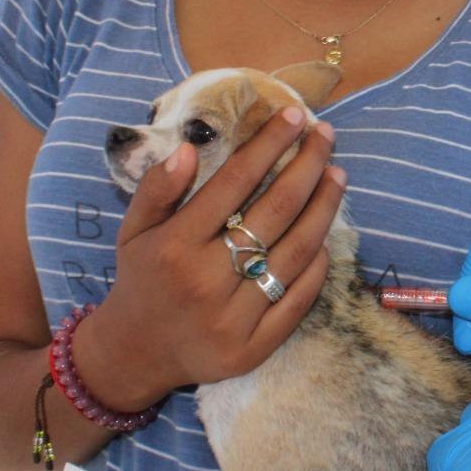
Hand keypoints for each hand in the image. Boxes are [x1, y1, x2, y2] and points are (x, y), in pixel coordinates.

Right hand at [78, 109, 341, 406]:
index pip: (234, 182)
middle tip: (326, 138)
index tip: (295, 116)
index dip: (269, 145)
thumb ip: (156, 188)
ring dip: (324, 209)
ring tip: (337, 176)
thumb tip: (186, 148)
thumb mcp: (133, 230)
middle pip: (275, 211)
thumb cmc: (140, 279)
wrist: (135, 354)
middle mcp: (206, 280)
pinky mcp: (255, 347)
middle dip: (308, 166)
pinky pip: (299, 298)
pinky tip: (327, 234)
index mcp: (175, 246)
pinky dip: (318, 263)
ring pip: (296, 252)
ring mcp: (234, 318)